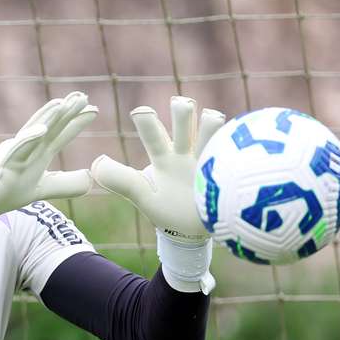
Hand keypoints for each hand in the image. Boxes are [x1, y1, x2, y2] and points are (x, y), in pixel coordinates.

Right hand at [0, 91, 97, 252]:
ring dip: (47, 117)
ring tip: (62, 104)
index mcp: (39, 152)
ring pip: (33, 131)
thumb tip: (90, 179)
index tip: (95, 109)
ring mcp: (16, 154)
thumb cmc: (9, 190)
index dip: (78, 122)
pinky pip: (17, 148)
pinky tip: (42, 130)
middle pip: (50, 126)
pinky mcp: (4, 164)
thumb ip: (66, 184)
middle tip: (83, 96)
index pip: (62, 134)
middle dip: (66, 111)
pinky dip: (29, 138)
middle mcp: (29, 148)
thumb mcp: (44, 189)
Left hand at [90, 96, 224, 292]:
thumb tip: (94, 164)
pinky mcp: (229, 174)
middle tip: (180, 105)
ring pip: (213, 133)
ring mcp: (210, 161)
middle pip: (185, 123)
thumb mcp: (143, 196)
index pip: (153, 134)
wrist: (194, 234)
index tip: (140, 113)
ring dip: (213, 125)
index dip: (147, 122)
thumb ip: (120, 180)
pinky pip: (238, 156)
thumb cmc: (166, 210)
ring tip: (213, 119)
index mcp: (164, 156)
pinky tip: (246, 145)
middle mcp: (187, 152)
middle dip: (183, 112)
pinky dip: (241, 148)